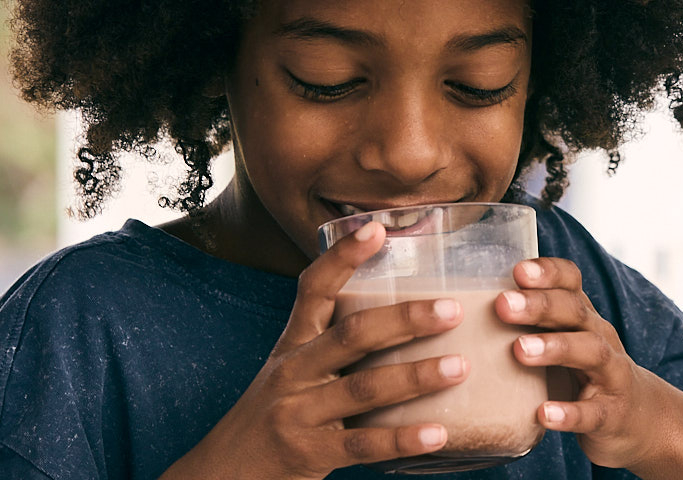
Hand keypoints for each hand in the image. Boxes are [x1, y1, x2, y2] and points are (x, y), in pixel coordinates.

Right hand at [164, 222, 469, 479]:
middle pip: (352, 335)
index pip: (314, 289)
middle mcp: (294, 372)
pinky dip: (402, 439)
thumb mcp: (292, 372)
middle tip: (452, 308)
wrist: (222, 475)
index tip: (377, 228)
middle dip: (405, 318)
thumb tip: (402, 317)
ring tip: (460, 367)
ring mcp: (300, 414)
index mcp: (294, 345)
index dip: (343, 257)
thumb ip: (334, 346)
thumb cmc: (274, 417)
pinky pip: (363, 446)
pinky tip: (438, 432)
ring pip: (364, 388)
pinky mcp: (310, 454)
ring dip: (415, 376)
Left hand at [495, 258, 673, 468]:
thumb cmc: (585, 374)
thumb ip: (530, 322)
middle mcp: (600, 337)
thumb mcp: (565, 340)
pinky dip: (569, 413)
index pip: (571, 282)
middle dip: (540, 305)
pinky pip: (592, 412)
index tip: (517, 269)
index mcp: (583, 317)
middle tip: (503, 304)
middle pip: (575, 312)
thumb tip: (463, 305)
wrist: (641, 419)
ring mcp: (610, 375)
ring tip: (520, 350)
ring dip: (555, 348)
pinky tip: (544, 414)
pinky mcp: (611, 414)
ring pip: (590, 352)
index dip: (548, 272)